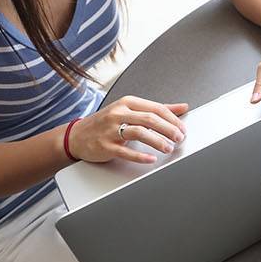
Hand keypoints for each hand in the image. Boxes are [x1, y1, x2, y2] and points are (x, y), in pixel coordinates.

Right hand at [71, 96, 188, 164]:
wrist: (77, 135)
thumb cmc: (106, 123)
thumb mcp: (130, 110)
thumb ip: (156, 109)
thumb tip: (183, 107)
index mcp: (127, 103)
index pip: (156, 108)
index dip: (173, 119)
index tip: (183, 128)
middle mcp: (118, 113)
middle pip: (149, 119)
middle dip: (169, 129)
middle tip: (179, 138)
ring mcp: (110, 130)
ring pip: (139, 132)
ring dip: (157, 141)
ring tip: (168, 148)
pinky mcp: (105, 146)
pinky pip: (125, 151)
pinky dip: (140, 156)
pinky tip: (151, 158)